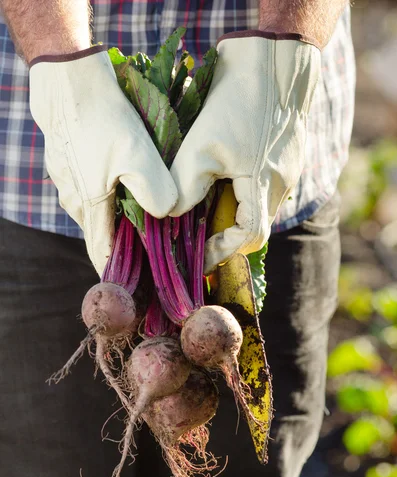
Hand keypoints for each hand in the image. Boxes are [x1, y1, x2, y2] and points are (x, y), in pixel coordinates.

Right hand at [29, 47, 177, 275]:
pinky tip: (132, 188)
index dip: (120, 274)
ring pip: (101, 212)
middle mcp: (76, 201)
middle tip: (156, 251)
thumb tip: (166, 216)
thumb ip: (154, 192)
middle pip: (103, 235)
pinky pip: (96, 192)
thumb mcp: (136, 155)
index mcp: (89, 207)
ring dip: (122, 220)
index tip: (139, 287)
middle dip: (126, 247)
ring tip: (151, 219)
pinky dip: (114, 198)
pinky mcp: (73, 165)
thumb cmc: (101, 118)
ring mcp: (71, 183)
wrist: (67, 79)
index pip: (102, 255)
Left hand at [170, 32, 319, 273]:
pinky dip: (240, 191)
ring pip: (257, 205)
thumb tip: (172, 215)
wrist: (276, 55)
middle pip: (254, 225)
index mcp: (266, 186)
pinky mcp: (285, 153)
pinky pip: (262, 184)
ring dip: (230, 211)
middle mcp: (282, 183)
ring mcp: (287, 167)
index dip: (222, 251)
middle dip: (224, 233)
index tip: (198, 257)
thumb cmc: (239, 98)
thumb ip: (186, 186)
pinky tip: (220, 179)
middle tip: (195, 232)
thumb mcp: (202, 146)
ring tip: (202, 205)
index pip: (249, 237)